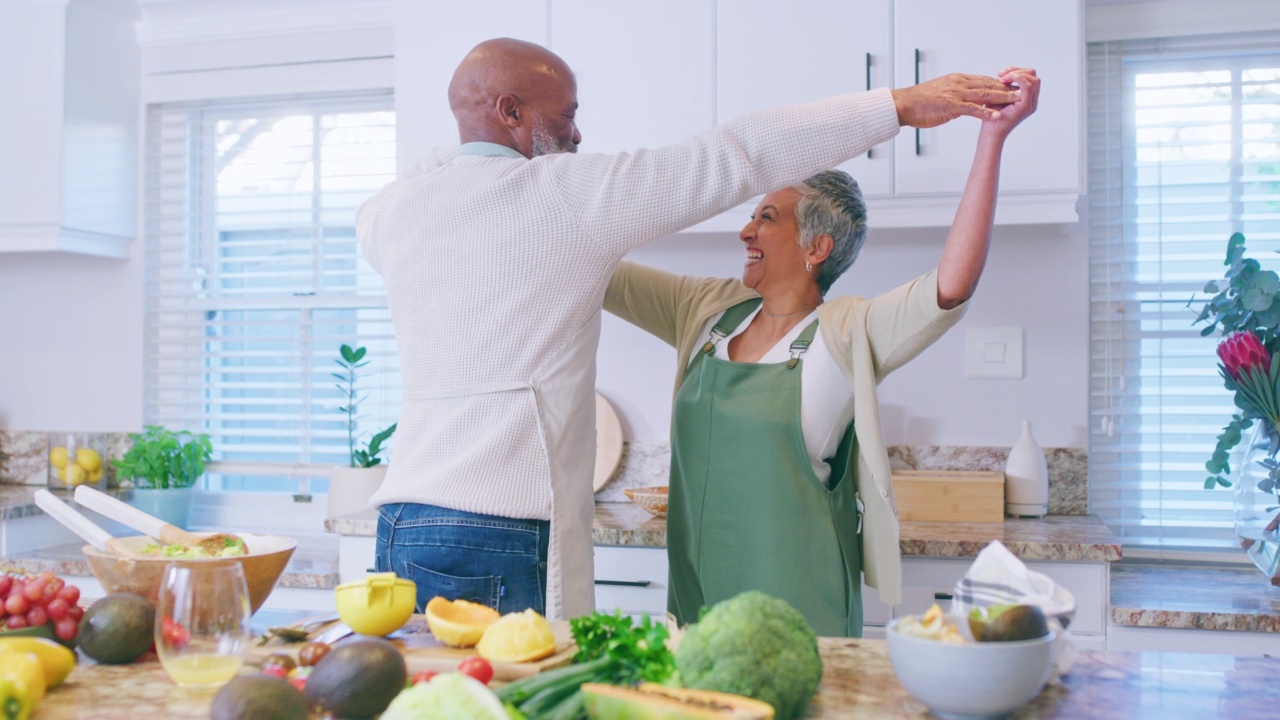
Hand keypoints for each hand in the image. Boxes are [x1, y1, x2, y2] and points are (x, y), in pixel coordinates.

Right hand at [891, 72, 1019, 127]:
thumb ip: (955, 96)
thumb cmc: (919, 102)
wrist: (904, 104)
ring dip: (1002, 97)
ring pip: (984, 94)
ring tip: (1017, 100)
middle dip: (1006, 88)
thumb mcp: (941, 94)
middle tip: (1022, 91)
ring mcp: (956, 94)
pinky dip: (986, 112)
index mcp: (957, 80)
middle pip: (988, 84)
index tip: (1011, 88)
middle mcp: (959, 84)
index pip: (983, 80)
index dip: (999, 84)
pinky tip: (996, 115)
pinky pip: (973, 109)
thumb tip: (964, 103)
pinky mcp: (951, 106)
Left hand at [982, 68, 1039, 137]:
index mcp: (1027, 97)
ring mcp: (1031, 103)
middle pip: (1033, 76)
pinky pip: (1027, 87)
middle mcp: (1032, 100)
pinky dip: (1018, 79)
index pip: (1029, 76)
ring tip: (1002, 79)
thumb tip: (1007, 72)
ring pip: (1033, 79)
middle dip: (1017, 71)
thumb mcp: (999, 95)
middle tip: (1001, 76)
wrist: (990, 131)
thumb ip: (1006, 85)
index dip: (1016, 71)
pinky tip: (1005, 80)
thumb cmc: (991, 114)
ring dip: (1017, 74)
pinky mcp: (1026, 106)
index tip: (1000, 74)